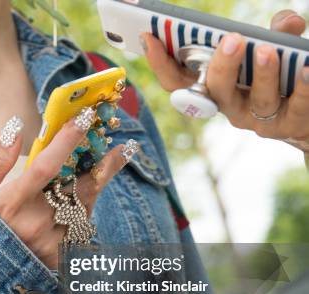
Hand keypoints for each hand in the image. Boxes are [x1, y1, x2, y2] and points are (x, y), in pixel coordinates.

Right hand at [0, 115, 130, 268]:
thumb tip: (15, 128)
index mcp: (11, 204)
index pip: (46, 165)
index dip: (67, 140)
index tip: (84, 118)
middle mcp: (35, 224)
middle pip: (80, 188)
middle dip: (104, 165)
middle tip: (124, 148)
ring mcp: (50, 245)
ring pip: (86, 210)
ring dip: (97, 188)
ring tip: (107, 168)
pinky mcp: (58, 262)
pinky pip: (82, 233)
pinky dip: (85, 214)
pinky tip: (84, 204)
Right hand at [141, 10, 308, 151]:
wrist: (307, 117)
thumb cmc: (279, 79)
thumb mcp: (271, 51)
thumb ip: (276, 33)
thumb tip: (285, 21)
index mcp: (212, 90)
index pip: (177, 82)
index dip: (160, 63)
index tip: (149, 35)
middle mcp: (231, 108)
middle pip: (214, 92)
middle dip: (220, 67)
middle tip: (231, 39)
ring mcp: (261, 119)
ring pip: (257, 101)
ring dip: (261, 75)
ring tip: (267, 50)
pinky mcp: (292, 123)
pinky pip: (299, 105)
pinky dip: (304, 85)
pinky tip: (307, 66)